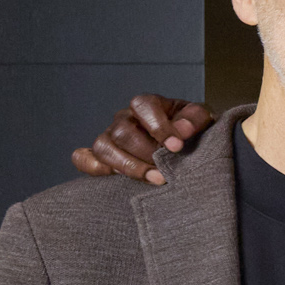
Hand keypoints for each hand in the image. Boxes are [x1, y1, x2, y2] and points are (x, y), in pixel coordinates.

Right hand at [71, 95, 214, 184]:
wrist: (185, 144)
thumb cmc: (190, 129)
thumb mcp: (200, 118)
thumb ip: (194, 120)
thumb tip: (182, 131)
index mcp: (146, 105)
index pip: (143, 106)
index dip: (158, 126)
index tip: (176, 146)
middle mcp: (124, 118)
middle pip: (123, 132)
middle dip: (146, 153)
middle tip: (168, 170)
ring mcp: (110, 136)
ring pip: (103, 147)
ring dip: (128, 166)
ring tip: (155, 179)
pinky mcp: (103, 156)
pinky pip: (83, 158)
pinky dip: (92, 167)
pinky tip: (112, 176)